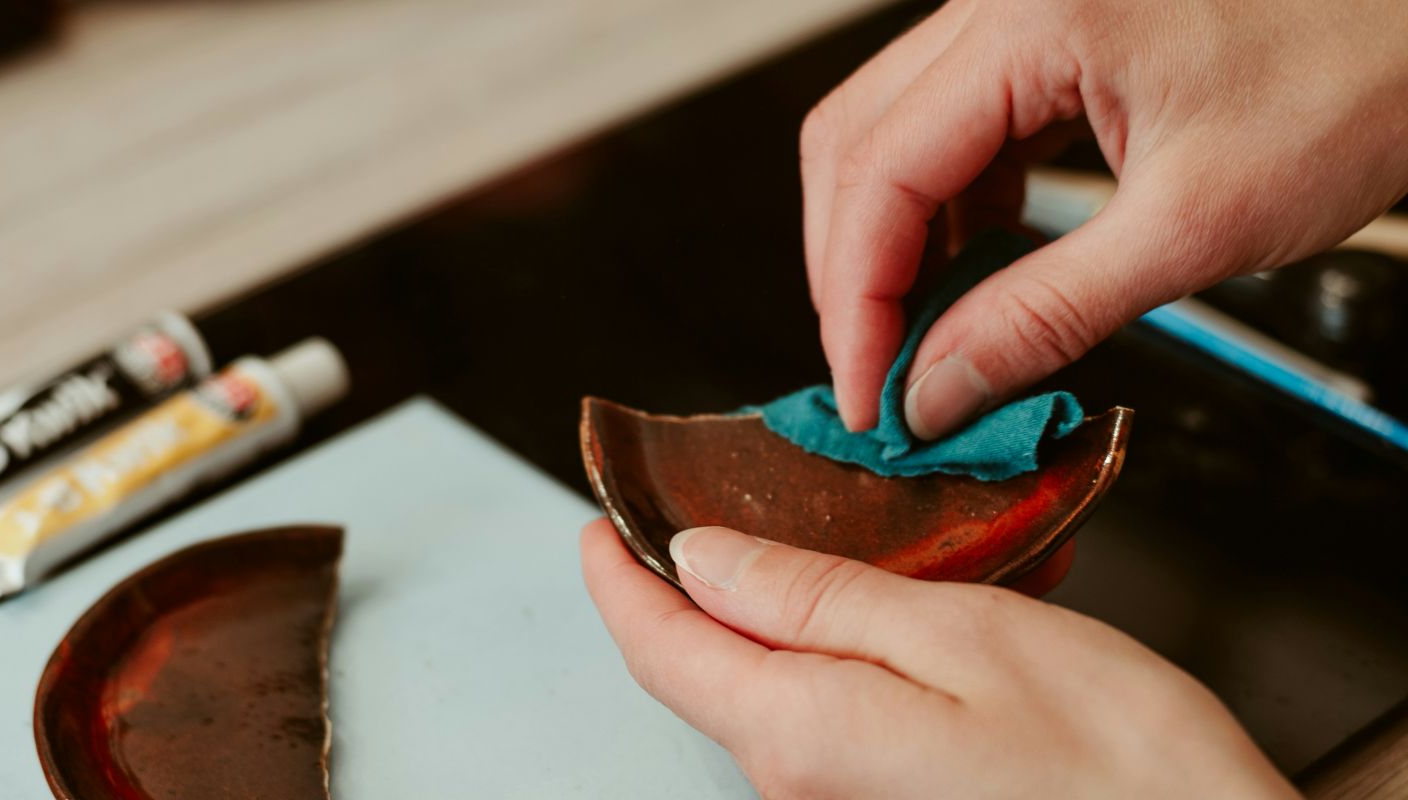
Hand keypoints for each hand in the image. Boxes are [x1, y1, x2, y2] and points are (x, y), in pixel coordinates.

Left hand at [581, 519, 1298, 798]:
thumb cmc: (1114, 770)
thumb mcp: (960, 636)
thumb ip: (817, 598)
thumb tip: (705, 561)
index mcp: (799, 731)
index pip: (660, 646)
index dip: (618, 576)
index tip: (600, 522)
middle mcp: (803, 780)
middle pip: (707, 665)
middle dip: (695, 581)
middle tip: (707, 503)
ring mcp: (844, 796)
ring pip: (771, 680)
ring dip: (781, 604)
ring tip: (820, 536)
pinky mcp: (889, 796)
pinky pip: (831, 706)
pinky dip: (843, 642)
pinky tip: (900, 603)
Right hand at [802, 0, 1407, 434]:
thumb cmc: (1361, 75)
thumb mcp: (1194, 225)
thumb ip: (1044, 315)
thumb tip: (939, 387)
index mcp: (1036, 18)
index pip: (880, 170)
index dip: (856, 299)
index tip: (868, 391)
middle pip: (856, 142)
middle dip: (853, 273)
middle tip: (880, 374)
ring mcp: (1019, 14)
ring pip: (889, 134)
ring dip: (891, 243)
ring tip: (925, 334)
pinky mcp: (1044, 40)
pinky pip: (951, 127)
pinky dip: (943, 211)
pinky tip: (971, 270)